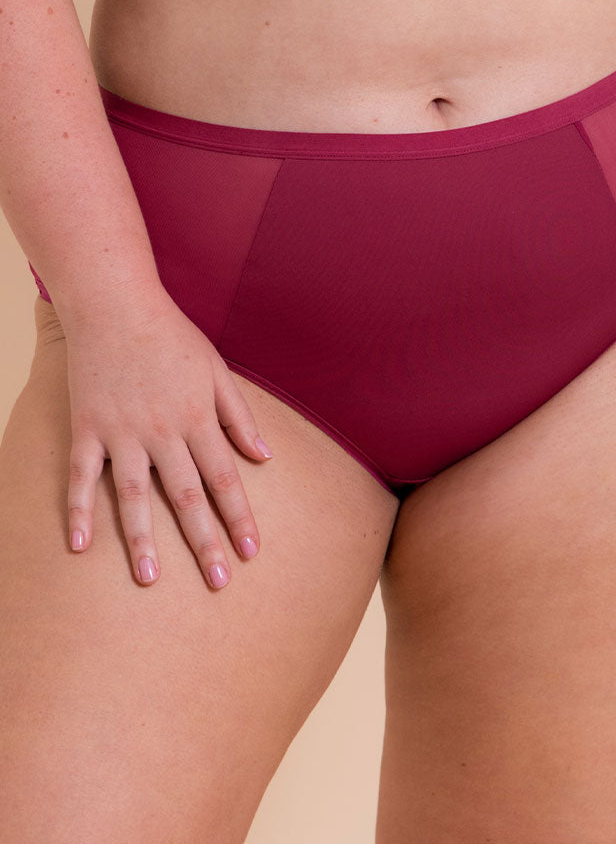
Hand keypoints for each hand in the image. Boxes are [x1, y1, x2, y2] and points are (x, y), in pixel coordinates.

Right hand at [62, 281, 272, 587]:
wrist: (116, 305)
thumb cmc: (173, 338)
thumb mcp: (218, 371)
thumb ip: (239, 417)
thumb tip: (265, 458)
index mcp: (198, 419)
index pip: (225, 480)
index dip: (239, 518)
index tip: (250, 554)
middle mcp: (163, 432)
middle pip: (186, 496)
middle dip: (204, 542)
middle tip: (217, 582)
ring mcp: (122, 432)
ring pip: (134, 495)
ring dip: (142, 539)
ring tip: (150, 579)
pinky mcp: (88, 428)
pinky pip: (82, 476)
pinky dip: (79, 510)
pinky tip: (80, 546)